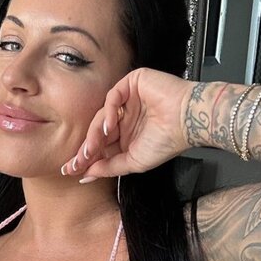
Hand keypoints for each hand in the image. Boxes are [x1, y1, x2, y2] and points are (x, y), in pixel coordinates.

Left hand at [61, 68, 193, 181]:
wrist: (187, 122)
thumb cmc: (166, 141)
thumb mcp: (132, 162)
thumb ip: (108, 168)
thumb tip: (85, 176)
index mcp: (126, 135)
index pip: (101, 145)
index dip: (87, 157)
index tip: (72, 170)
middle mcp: (125, 118)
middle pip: (98, 131)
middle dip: (86, 148)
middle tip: (76, 161)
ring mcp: (128, 101)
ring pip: (102, 116)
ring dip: (95, 134)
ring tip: (92, 149)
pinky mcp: (132, 84)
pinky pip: (112, 97)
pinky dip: (108, 112)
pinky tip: (109, 127)